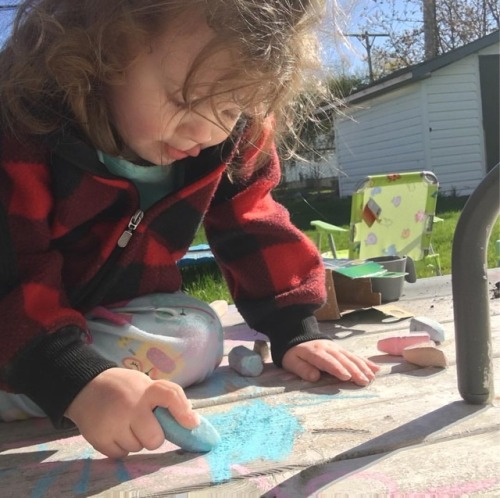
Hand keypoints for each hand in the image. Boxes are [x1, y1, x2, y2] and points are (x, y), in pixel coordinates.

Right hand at [65, 368, 198, 458]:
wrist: (86, 386)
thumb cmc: (124, 387)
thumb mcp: (145, 384)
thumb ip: (165, 398)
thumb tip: (191, 420)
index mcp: (146, 390)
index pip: (170, 396)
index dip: (183, 411)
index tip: (192, 423)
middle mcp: (130, 406)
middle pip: (154, 439)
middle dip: (154, 436)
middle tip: (146, 425)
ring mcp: (113, 423)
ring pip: (138, 448)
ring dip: (136, 440)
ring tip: (126, 424)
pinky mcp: (99, 438)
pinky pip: (121, 455)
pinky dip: (121, 447)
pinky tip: (115, 431)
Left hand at [282, 339, 379, 385]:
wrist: (297, 336)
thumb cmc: (294, 354)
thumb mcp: (291, 362)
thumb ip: (302, 369)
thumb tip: (314, 377)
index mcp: (315, 352)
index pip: (328, 361)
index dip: (337, 368)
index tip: (347, 377)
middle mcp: (328, 348)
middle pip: (343, 359)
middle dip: (354, 370)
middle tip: (364, 381)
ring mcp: (336, 348)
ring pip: (351, 357)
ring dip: (363, 367)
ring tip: (372, 377)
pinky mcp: (341, 349)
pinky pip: (354, 355)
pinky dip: (365, 361)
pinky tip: (376, 368)